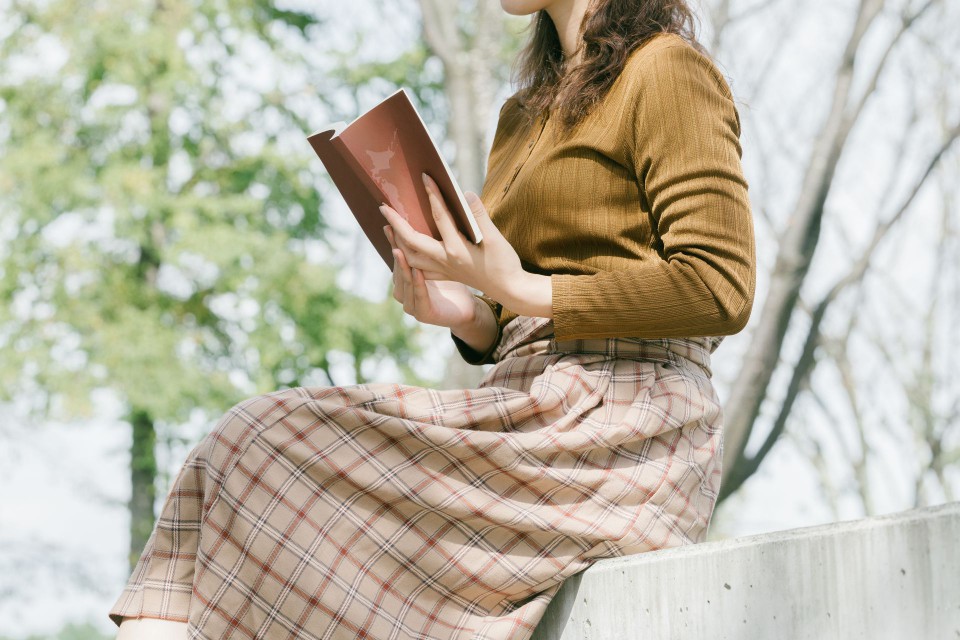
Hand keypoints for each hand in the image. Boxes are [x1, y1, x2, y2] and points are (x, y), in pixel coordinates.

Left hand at [379, 173, 523, 302]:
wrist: (510, 290)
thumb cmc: (505, 263)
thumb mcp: (496, 238)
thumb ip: (479, 216)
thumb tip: (466, 194)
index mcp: (457, 249)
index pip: (440, 217)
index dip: (432, 194)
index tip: (424, 177)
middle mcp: (445, 260)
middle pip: (412, 240)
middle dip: (396, 223)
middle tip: (383, 206)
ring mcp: (444, 270)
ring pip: (411, 258)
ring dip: (397, 242)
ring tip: (388, 227)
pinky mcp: (447, 275)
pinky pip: (419, 269)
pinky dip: (407, 259)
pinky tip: (402, 251)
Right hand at [383, 225, 479, 329]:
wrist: (470, 310)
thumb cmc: (456, 283)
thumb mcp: (442, 260)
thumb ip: (432, 244)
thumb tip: (428, 216)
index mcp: (407, 277)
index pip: (399, 255)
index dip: (393, 239)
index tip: (389, 222)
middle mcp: (405, 290)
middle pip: (398, 266)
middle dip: (394, 248)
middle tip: (389, 229)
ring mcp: (412, 303)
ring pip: (404, 282)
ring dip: (401, 266)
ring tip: (399, 250)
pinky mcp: (423, 313)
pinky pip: (419, 295)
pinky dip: (417, 284)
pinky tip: (416, 272)